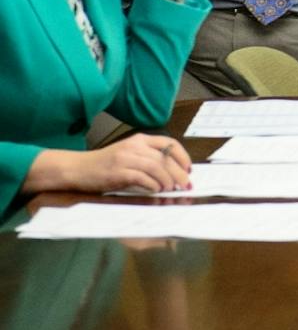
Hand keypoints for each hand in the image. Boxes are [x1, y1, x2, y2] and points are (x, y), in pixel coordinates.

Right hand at [30, 136, 192, 195]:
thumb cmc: (104, 164)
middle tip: (185, 185)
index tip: (189, 168)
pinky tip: (155, 190)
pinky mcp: (118, 172)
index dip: (183, 156)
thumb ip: (147, 158)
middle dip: (179, 173)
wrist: (77, 168)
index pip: (170, 143)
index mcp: (140, 139)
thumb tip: (173, 172)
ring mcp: (126, 158)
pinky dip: (152, 185)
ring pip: (157, 168)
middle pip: (166, 158)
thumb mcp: (128, 154)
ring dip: (167, 180)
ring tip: (170, 189)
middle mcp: (134, 146)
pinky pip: (142, 178)